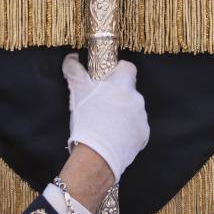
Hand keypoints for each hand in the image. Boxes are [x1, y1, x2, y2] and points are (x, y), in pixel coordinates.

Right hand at [62, 53, 149, 182]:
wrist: (96, 155)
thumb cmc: (87, 119)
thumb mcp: (77, 90)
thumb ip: (74, 70)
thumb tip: (71, 58)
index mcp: (123, 84)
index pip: (128, 68)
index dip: (118, 71)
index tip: (108, 79)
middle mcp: (137, 99)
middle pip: (128, 91)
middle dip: (117, 96)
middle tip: (100, 106)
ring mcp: (142, 118)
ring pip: (132, 111)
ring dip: (122, 115)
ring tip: (105, 125)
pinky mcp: (143, 136)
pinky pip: (135, 129)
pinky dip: (126, 132)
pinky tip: (112, 138)